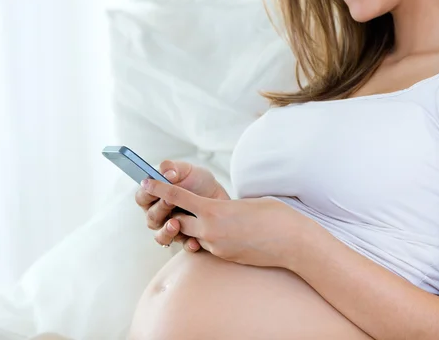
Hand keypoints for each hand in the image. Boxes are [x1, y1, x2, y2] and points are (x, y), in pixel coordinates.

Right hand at [135, 160, 229, 251]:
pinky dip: (188, 244)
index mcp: (154, 197)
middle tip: (170, 201)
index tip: (153, 187)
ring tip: (176, 224)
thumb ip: (173, 168)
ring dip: (167, 231)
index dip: (146, 193)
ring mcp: (171, 228)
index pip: (142, 197)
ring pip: (162, 236)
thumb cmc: (199, 182)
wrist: (219, 196)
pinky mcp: (186, 238)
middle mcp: (159, 215)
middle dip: (160, 209)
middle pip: (151, 217)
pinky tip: (195, 241)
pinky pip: (183, 246)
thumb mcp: (187, 170)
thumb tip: (167, 173)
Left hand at [142, 179, 312, 267]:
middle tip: (169, 205)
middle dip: (174, 213)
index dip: (160, 188)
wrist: (293, 243)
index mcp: (214, 210)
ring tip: (204, 219)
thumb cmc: (276, 216)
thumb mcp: (247, 203)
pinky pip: (209, 246)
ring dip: (194, 227)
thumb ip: (225, 206)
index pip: (178, 197)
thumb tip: (216, 210)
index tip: (145, 181)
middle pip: (178, 221)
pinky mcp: (225, 257)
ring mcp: (217, 247)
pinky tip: (225, 232)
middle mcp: (210, 231)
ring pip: (194, 236)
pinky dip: (210, 237)